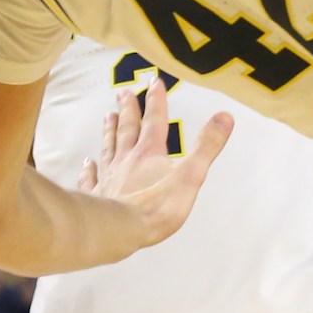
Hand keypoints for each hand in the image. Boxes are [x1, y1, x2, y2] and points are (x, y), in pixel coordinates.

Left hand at [79, 78, 232, 247]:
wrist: (120, 230)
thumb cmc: (157, 205)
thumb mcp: (190, 175)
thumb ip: (207, 146)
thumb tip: (225, 115)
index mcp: (150, 152)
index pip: (155, 120)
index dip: (156, 100)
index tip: (154, 81)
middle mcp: (126, 159)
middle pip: (128, 129)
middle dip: (128, 110)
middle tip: (123, 92)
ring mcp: (109, 177)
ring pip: (109, 148)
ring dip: (109, 131)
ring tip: (107, 115)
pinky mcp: (96, 196)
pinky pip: (91, 179)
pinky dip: (89, 169)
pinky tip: (87, 162)